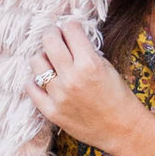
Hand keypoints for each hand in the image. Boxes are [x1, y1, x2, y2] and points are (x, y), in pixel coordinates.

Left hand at [30, 21, 154, 155]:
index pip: (70, 29)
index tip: (71, 29)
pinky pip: (31, 89)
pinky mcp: (52, 111)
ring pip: (36, 62)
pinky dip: (34, 81)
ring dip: (43, 57)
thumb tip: (68, 35)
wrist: (122, 129)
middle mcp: (72, 78)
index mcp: (89, 64)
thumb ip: (86, 51)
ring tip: (50, 61)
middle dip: (52, 33)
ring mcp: (59, 96)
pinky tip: (43, 80)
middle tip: (55, 36)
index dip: (71, 26)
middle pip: (49, 41)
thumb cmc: (118, 96)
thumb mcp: (106, 66)